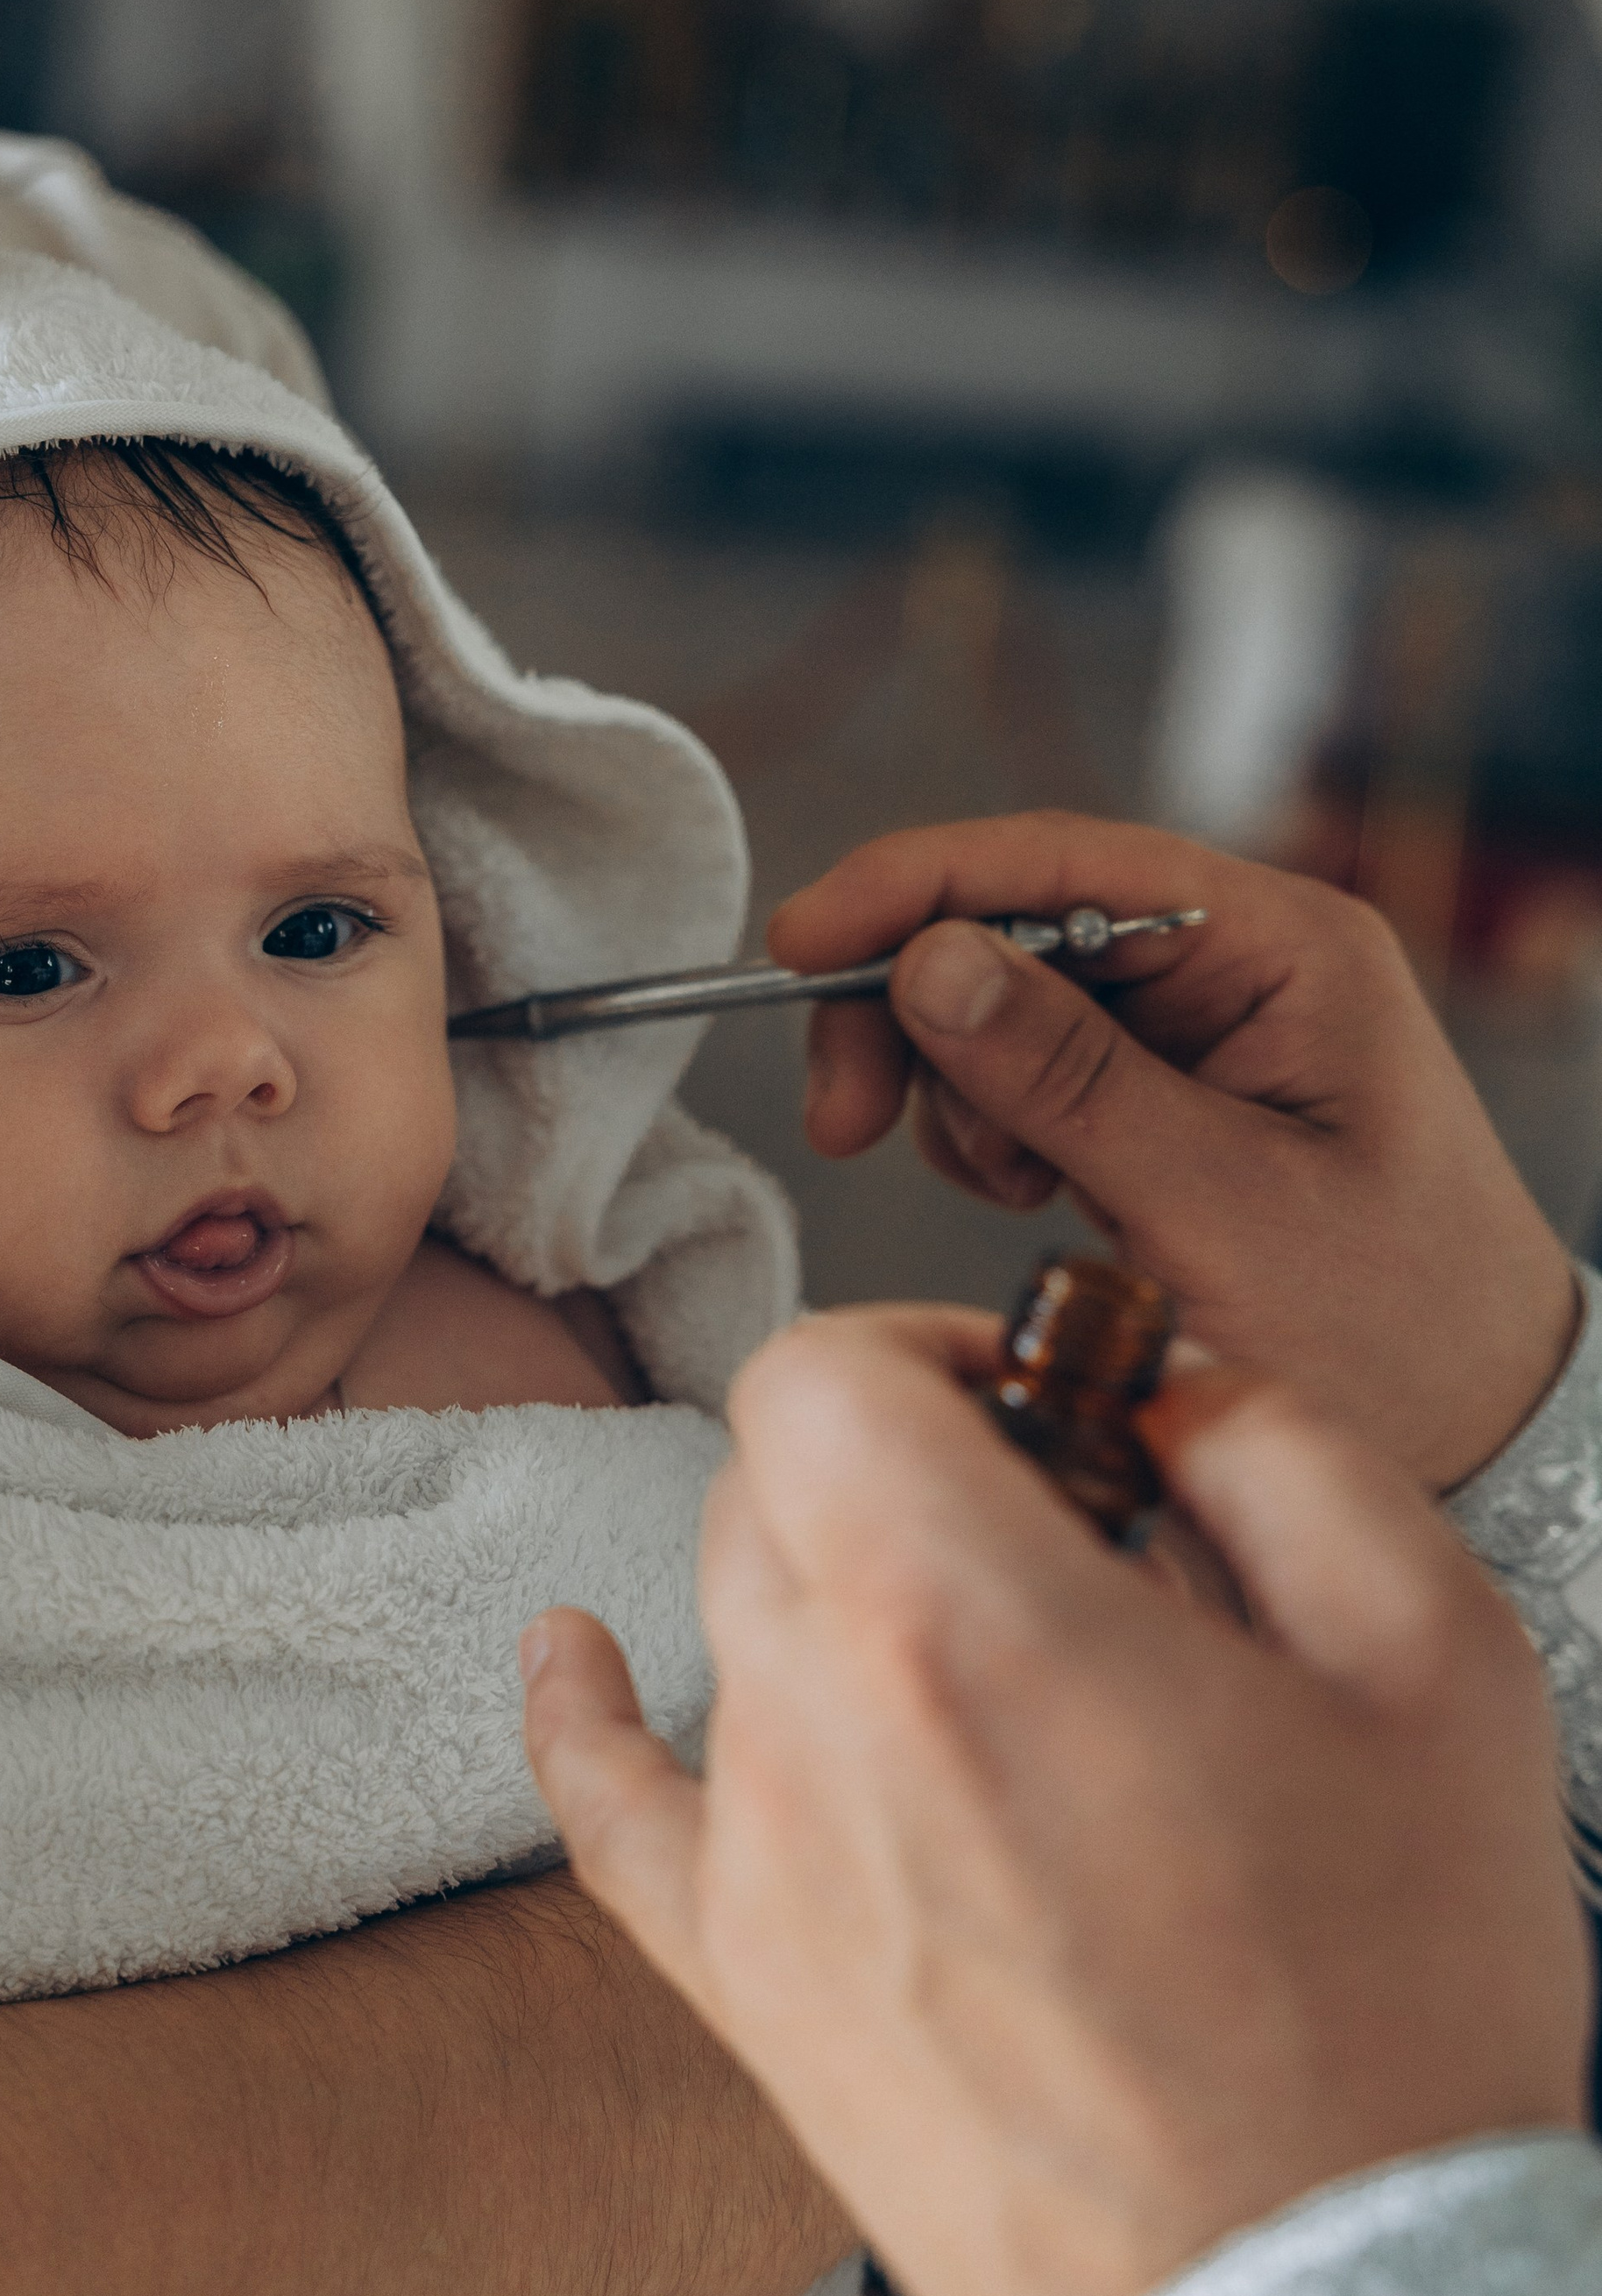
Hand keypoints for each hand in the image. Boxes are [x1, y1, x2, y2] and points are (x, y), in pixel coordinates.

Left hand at [522, 1307, 1592, 2295]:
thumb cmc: (1390, 2006)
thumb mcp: (1429, 1656)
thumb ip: (1279, 1453)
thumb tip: (1166, 1391)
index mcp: (965, 1616)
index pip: (821, 1369)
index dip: (927, 1347)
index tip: (1030, 1403)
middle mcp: (820, 1723)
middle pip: (774, 1483)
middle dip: (904, 1461)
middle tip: (1058, 1533)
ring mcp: (762, 1864)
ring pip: (733, 1622)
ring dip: (844, 1588)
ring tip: (1001, 1662)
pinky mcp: (746, 1989)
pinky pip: (609, 1815)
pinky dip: (581, 1713)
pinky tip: (566, 1649)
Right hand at [770, 815, 1576, 1489]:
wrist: (1494, 1435)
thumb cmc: (1403, 1331)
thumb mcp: (1220, 1209)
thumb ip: (1069, 1082)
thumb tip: (925, 963)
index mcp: (1285, 945)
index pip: (1060, 860)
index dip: (913, 887)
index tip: (800, 940)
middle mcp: (1241, 960)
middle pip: (1012, 922)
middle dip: (912, 1010)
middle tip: (847, 1122)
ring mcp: (1204, 1026)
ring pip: (1002, 1001)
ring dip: (958, 1091)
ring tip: (1015, 1190)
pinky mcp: (1169, 1092)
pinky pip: (1028, 1073)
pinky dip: (991, 1131)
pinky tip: (1036, 1196)